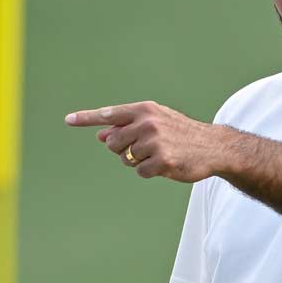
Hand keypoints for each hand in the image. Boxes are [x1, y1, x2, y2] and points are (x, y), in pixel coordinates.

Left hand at [64, 102, 231, 182]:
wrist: (213, 146)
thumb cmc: (180, 133)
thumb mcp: (155, 123)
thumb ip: (127, 127)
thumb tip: (100, 134)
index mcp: (144, 110)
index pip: (110, 114)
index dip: (87, 118)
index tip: (68, 120)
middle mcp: (148, 123)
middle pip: (113, 142)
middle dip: (123, 149)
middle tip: (144, 147)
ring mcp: (155, 142)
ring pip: (125, 159)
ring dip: (138, 161)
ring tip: (159, 154)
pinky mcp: (162, 161)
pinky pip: (139, 171)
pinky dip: (149, 171)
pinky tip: (165, 164)